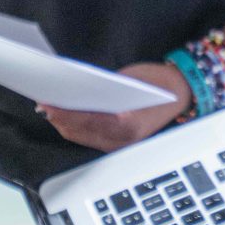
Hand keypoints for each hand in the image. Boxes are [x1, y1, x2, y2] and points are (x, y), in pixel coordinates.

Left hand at [36, 59, 191, 151]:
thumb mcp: (128, 78)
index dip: (64, 114)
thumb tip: (74, 88)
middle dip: (59, 119)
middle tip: (43, 104)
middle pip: (79, 133)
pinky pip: (89, 138)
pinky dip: (75, 127)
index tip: (48, 104)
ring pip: (81, 138)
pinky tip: (65, 116)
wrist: (181, 92)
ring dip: (64, 124)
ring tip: (50, 109)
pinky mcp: (117, 144)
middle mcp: (122, 140)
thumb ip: (102, 87)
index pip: (87, 121)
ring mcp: (119, 145)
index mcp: (127, 124)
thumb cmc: (157, 82)